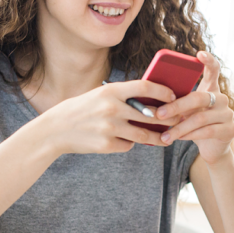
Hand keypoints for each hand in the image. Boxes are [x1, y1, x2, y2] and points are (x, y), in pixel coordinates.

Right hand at [42, 80, 180, 154]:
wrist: (55, 129)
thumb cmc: (82, 109)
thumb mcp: (100, 95)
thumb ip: (123, 98)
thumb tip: (153, 103)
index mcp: (111, 91)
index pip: (145, 87)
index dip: (163, 91)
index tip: (174, 96)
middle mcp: (112, 108)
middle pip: (151, 115)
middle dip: (168, 120)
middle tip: (178, 122)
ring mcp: (109, 128)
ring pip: (144, 135)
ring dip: (158, 138)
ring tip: (167, 139)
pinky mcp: (106, 145)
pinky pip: (128, 145)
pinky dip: (129, 143)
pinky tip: (124, 140)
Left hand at [155, 51, 233, 163]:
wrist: (213, 149)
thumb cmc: (195, 126)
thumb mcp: (186, 112)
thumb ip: (178, 102)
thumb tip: (152, 101)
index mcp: (211, 89)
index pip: (214, 70)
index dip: (209, 60)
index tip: (199, 54)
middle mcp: (222, 99)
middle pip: (198, 98)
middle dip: (175, 107)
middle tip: (158, 114)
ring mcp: (228, 114)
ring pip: (200, 118)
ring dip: (179, 128)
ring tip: (165, 135)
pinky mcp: (230, 130)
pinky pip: (207, 131)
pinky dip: (189, 136)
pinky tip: (178, 138)